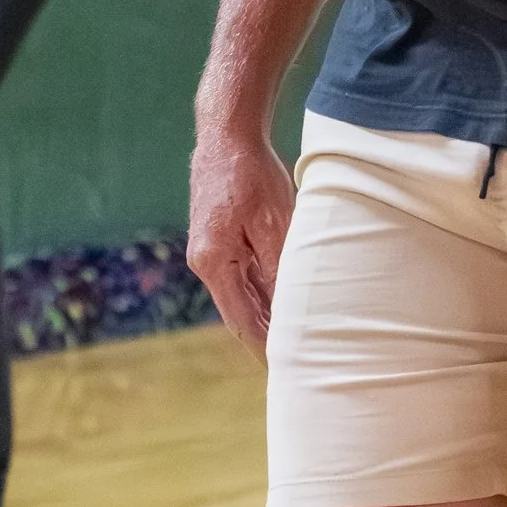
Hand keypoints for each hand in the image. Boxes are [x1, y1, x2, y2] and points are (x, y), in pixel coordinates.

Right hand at [187, 116, 294, 358]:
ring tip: (299, 342)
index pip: (243, 320)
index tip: (288, 372)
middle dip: (269, 337)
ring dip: (268, 314)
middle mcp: (206, 262)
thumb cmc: (250, 173)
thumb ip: (279, 267)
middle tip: (300, 365)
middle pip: (241, 311)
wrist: (226, 135)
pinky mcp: (220, 240)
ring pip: (244, 294)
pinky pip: (243, 275)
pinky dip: (264, 291)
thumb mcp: (274, 221)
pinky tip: (286, 303)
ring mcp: (210, 252)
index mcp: (214, 262)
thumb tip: (290, 309)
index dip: (266, 348)